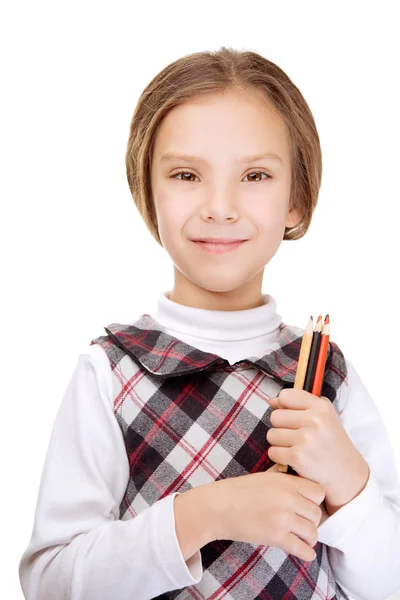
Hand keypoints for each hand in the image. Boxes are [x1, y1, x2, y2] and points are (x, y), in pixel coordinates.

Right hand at [207, 463, 325, 561]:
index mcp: (285, 481)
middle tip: (304, 524)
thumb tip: (288, 468)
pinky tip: (306, 553)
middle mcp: (287, 498)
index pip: (318, 492)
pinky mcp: (275, 537)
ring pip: (312, 532)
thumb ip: (279, 474)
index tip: (308, 506)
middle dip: (312, 521)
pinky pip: (301, 548)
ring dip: (310, 538)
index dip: (315, 501)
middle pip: (317, 513)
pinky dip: (307, 553)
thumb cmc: (237, 491)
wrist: (218, 507)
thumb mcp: (262, 476)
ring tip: (304, 539)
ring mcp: (282, 518)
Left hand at [267, 389, 369, 507]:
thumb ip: (299, 404)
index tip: (292, 415)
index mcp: (321, 407)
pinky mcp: (298, 457)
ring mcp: (306, 439)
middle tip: (295, 435)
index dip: (283, 406)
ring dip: (279, 443)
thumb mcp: (325, 416)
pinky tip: (293, 458)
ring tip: (295, 446)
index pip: (285, 396)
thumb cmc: (332, 443)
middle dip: (281, 427)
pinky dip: (279, 457)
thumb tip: (272, 401)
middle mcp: (314, 420)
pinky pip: (272, 451)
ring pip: (271, 434)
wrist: (347, 473)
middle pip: (275, 416)